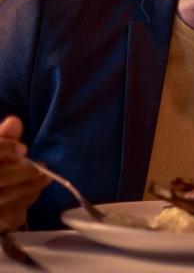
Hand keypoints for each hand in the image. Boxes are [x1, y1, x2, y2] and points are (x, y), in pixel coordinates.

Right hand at [0, 116, 48, 230]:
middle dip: (24, 173)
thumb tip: (14, 121)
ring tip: (44, 179)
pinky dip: (24, 204)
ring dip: (29, 188)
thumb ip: (3, 137)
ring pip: (5, 199)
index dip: (4, 148)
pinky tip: (32, 194)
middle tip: (43, 168)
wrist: (0, 191)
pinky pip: (9, 217)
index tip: (23, 149)